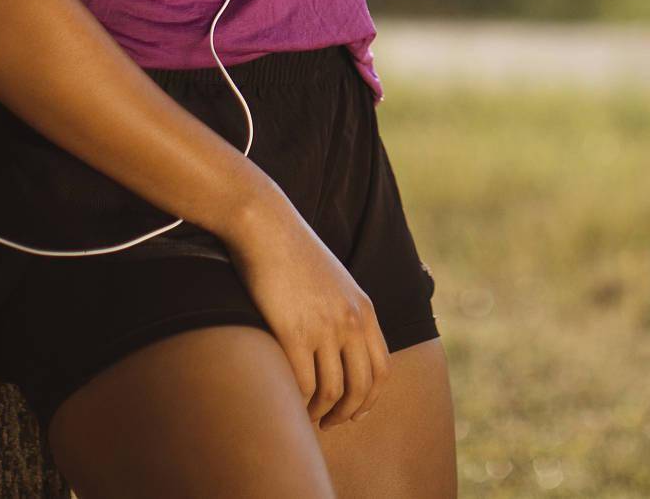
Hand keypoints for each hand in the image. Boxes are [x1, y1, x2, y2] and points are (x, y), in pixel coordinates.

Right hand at [221, 183, 389, 427]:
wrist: (267, 227)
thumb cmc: (295, 254)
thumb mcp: (336, 282)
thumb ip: (346, 313)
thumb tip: (344, 350)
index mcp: (365, 310)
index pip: (382, 370)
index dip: (370, 400)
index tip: (355, 413)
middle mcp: (351, 321)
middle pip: (362, 387)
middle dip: (347, 413)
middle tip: (329, 423)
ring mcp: (324, 328)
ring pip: (333, 392)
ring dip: (321, 413)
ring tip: (307, 417)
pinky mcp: (293, 333)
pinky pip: (304, 384)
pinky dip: (299, 403)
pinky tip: (290, 404)